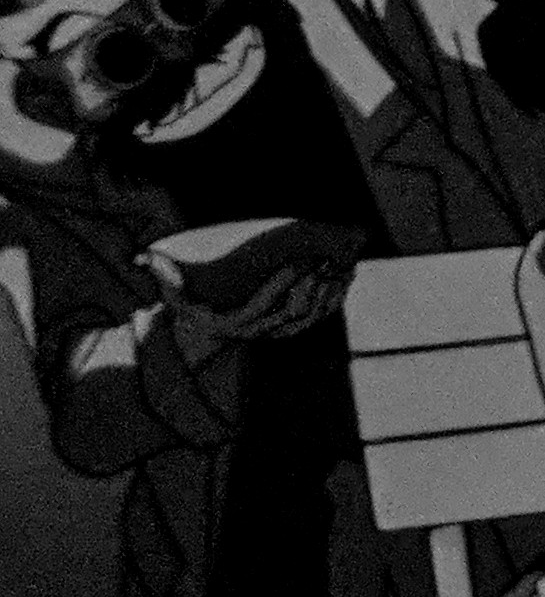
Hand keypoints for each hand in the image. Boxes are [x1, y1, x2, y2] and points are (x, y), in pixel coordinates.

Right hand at [165, 254, 352, 357]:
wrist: (204, 338)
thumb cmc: (190, 310)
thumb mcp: (174, 296)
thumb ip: (165, 276)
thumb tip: (147, 258)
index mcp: (233, 323)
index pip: (262, 305)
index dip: (281, 284)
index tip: (297, 262)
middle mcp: (257, 332)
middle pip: (291, 313)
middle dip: (310, 286)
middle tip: (324, 260)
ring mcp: (275, 333)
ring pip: (309, 318)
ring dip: (326, 293)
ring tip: (339, 266)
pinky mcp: (290, 331)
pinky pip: (318, 319)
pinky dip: (333, 300)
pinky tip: (345, 279)